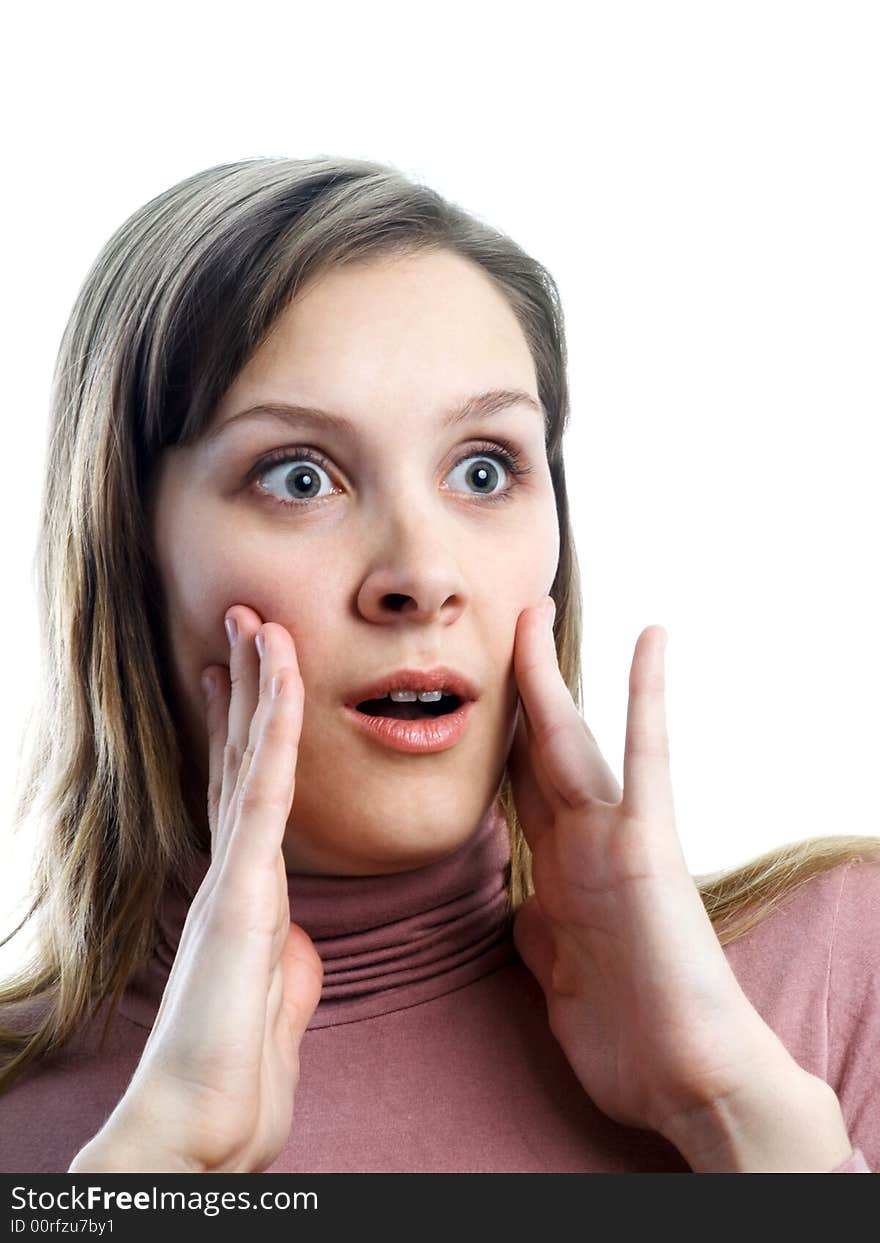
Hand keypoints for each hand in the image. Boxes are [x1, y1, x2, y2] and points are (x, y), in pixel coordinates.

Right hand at [72, 606, 322, 1172]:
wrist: (204, 1125)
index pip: (246, 791)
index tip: (250, 678)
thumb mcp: (279, 997)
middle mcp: (233, 867)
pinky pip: (266, 790)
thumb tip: (294, 935)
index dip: (249, 730)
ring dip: (259, 684)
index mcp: (248, 889)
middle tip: (248, 625)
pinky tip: (281, 673)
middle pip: (239, 758)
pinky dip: (275, 727)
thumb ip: (287, 952)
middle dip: (247, 688)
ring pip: (250, 757)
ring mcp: (234, 872)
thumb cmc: (237, 1071)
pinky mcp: (243, 887)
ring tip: (259, 621)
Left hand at [509, 599, 798, 1142]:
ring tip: (534, 614)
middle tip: (501, 627)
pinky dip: (646, 696)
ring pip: (565, 740)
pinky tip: (651, 640)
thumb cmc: (627, 1031)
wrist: (687, 1074)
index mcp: (553, 869)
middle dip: (512, 689)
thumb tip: (516, 896)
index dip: (491, 738)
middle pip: (531, 748)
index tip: (473, 701)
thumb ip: (538, 920)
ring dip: (546, 676)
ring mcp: (610, 837)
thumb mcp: (556, 967)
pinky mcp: (648, 842)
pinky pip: (646, 754)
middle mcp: (577, 842)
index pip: (511, 788)